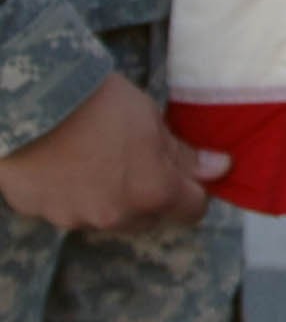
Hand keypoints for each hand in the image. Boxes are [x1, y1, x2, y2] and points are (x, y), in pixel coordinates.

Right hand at [0, 75, 226, 232]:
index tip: (186, 174)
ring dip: (110, 198)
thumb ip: (183, 154)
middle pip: (149, 217)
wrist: (32, 103)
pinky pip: (68, 210)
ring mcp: (75, 218)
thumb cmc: (101, 104)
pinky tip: (64, 164)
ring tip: (96, 158)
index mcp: (152, 192)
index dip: (193, 192)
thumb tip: (218, 169)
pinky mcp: (41, 214)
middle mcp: (116, 215)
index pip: (191, 211)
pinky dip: (71, 195)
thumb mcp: (152, 121)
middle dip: (150, 195)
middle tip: (137, 159)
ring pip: (107, 217)